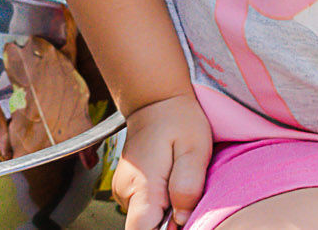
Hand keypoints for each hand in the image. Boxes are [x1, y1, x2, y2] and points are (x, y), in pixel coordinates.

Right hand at [112, 93, 210, 229]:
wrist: (156, 101)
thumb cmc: (178, 120)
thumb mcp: (194, 148)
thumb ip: (188, 186)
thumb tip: (181, 219)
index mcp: (142, 186)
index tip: (179, 221)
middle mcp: (125, 192)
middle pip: (145, 229)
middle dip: (169, 224)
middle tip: (186, 199)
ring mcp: (123, 190)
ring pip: (145, 220)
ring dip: (165, 214)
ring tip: (179, 184)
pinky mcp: (126, 188)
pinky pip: (143, 209)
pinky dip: (159, 205)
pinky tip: (171, 183)